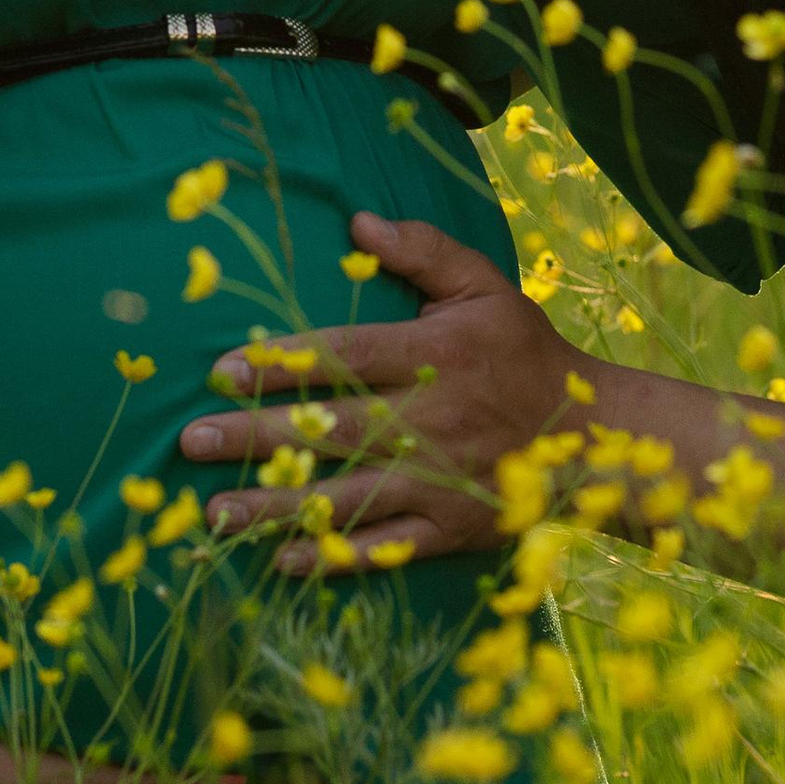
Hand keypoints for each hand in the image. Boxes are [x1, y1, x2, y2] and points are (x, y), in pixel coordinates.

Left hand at [180, 213, 578, 573]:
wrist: (593, 437)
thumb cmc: (526, 353)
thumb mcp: (486, 286)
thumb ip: (424, 251)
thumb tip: (358, 223)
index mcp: (436, 356)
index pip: (346, 357)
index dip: (282, 364)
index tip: (221, 371)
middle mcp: (430, 422)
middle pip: (330, 430)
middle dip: (256, 437)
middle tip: (191, 441)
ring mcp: (437, 481)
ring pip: (346, 497)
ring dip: (277, 507)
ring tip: (215, 513)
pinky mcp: (448, 528)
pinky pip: (383, 548)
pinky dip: (335, 558)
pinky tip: (284, 560)